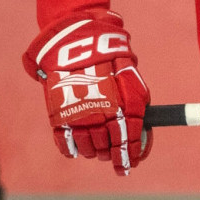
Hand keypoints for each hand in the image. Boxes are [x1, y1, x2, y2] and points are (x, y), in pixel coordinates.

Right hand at [22, 12, 151, 174]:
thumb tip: (141, 122)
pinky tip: (75, 151)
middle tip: (114, 158)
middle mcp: (104, 111)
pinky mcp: (58, 111)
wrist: (75, 35)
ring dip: (94, 152)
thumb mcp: (129, 71)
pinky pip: (63, 138)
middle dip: (113, 155)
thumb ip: (134, 98)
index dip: (131, 154)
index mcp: (126, 102)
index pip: (131, 137)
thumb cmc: (107, 53)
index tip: (131, 164)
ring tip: (96, 152)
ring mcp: (80, 112)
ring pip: (88, 145)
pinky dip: (70, 148)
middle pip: (109, 145)